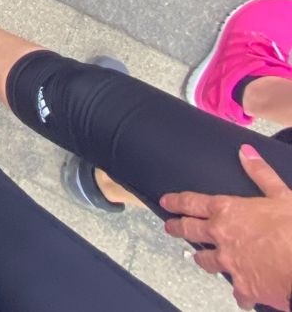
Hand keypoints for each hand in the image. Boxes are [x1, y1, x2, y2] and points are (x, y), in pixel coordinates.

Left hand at [161, 145, 291, 310]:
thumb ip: (260, 173)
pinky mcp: (243, 286)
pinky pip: (236, 292)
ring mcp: (229, 262)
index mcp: (228, 210)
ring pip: (206, 261)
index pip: (192, 202)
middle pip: (189, 230)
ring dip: (203, 259)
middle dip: (177, 228)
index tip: (165, 202)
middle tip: (169, 227)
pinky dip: (239, 292)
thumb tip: (245, 152)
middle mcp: (221, 236)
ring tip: (200, 258)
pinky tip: (241, 294)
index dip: (176, 201)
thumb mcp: (281, 194)